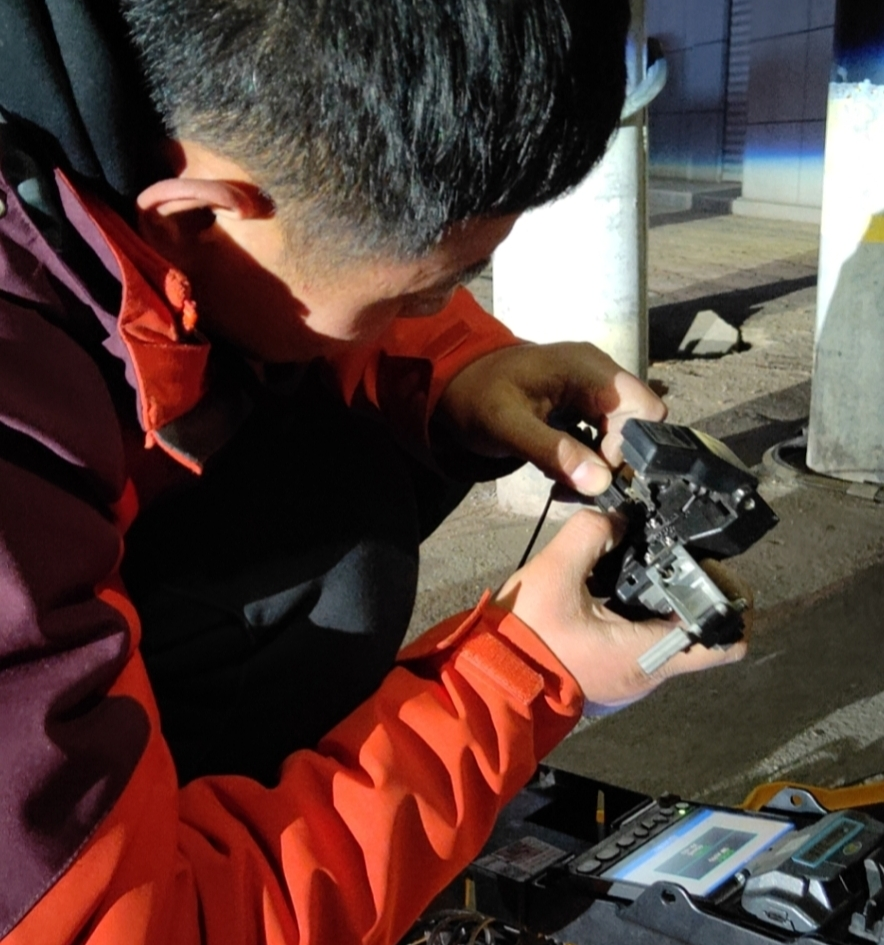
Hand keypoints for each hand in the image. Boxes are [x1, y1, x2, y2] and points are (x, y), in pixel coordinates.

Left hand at [435, 342, 665, 494]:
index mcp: (589, 369)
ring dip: (597, 470)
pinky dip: (587, 464)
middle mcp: (600, 376)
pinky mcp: (584, 410)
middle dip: (611, 465)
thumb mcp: (508, 427)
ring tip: (561, 484)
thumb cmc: (478, 398)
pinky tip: (560, 475)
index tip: (593, 471)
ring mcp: (593, 392)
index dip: (630, 447)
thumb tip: (599, 481)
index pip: (646, 410)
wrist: (455, 387)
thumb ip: (553, 451)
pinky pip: (603, 442)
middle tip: (572, 487)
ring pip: (622, 440)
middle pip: (638, 429)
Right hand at [494, 510, 747, 708]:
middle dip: (687, 588)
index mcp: (647, 654)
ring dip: (658, 599)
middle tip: (663, 555)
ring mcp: (629, 675)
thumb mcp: (554, 574)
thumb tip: (616, 519)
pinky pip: (639, 638)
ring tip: (633, 565)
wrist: (488, 681)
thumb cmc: (524, 638)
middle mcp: (648, 673)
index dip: (730, 601)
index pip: (726, 642)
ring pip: (667, 632)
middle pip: (697, 629)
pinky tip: (607, 587)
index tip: (706, 569)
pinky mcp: (609, 670)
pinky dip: (634, 611)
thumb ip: (589, 534)